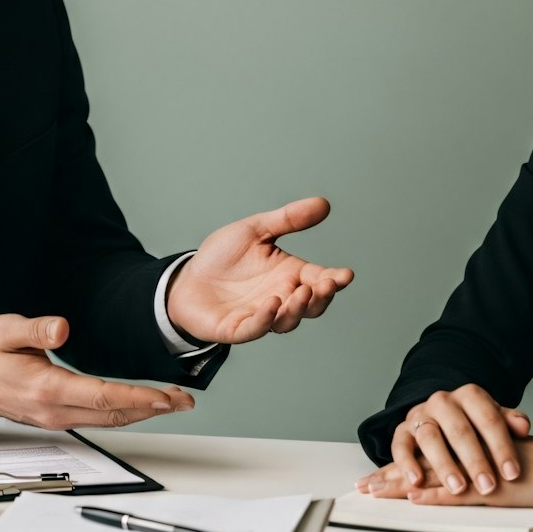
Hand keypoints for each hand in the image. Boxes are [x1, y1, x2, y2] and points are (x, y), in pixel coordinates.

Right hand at [0, 314, 194, 428]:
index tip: (165, 396)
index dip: (138, 397)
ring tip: (172, 402)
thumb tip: (62, 328)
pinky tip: (139, 405)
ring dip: (142, 412)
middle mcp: (54, 409)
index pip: (102, 397)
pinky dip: (123, 412)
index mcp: (46, 388)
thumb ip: (36, 328)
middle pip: (113, 415)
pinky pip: (96, 419)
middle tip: (184, 400)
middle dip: (152, 408)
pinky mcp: (55, 416)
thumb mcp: (6, 330)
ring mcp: (55, 417)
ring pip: (107, 421)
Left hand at [165, 196, 352, 343]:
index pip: (319, 279)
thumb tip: (324, 203)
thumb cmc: (223, 256)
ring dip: (297, 309)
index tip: (346, 275)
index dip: (334, 279)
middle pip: (311, 305)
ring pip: (287, 321)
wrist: (186, 277)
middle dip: (322, 297)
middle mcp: (280, 297)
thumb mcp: (256, 229)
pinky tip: (271, 304)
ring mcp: (260, 315)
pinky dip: (266, 319)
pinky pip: (256, 328)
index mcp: (289, 274)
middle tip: (326, 284)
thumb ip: (288, 219)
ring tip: (301, 293)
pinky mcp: (237, 328)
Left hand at [357, 433, 532, 507]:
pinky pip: (462, 489)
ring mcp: (481, 467)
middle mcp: (472, 452)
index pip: (429, 456)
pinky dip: (438, 493)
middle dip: (392, 475)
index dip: (401, 468)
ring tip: (378, 491)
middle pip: (424, 462)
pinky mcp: (496, 484)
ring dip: (405, 483)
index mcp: (471, 449)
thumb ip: (478, 471)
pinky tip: (420, 497)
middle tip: (366, 486)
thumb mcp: (503, 468)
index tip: (377, 479)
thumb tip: (453, 485)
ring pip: (435, 473)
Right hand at [378, 385, 532, 496]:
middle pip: (459, 429)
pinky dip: (406, 462)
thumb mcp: (493, 420)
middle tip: (488, 486)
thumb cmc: (473, 424)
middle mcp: (443, 402)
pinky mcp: (403, 431)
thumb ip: (509, 422)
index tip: (513, 473)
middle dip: (475, 460)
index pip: (488, 418)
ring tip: (458, 488)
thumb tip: (523, 426)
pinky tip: (417, 481)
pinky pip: (400, 444)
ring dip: (444, 464)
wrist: (441, 416)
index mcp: (469, 396)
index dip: (501, 446)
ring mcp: (420, 415)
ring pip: (430, 437)